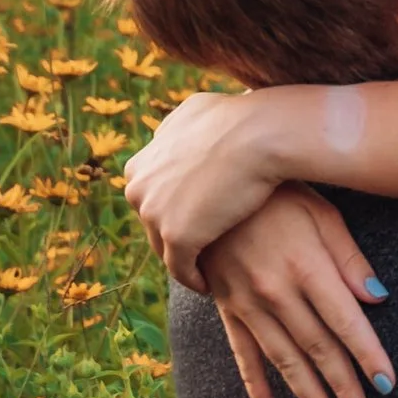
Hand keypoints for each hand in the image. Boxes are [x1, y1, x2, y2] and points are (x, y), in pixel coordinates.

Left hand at [124, 88, 298, 282]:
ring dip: (184, 260)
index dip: (175, 211)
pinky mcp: (175, 235)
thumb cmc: (238, 119)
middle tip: (203, 249)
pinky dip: (194, 278)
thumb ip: (176, 132)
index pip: (152, 199)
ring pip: (165, 249)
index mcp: (140, 163)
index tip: (197, 221)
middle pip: (155, 226)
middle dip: (177, 236)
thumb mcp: (194, 113)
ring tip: (208, 269)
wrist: (259, 133)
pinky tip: (210, 283)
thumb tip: (172, 135)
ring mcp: (153, 212)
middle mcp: (138, 187)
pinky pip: (180, 268)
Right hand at [203, 187, 394, 397]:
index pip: (346, 322)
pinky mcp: (225, 304)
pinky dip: (254, 383)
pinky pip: (241, 351)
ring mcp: (246, 301)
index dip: (368, 356)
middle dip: (342, 387)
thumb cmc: (277, 191)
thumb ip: (349, 258)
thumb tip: (379, 299)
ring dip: (307, 395)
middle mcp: (275, 290)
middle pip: (317, 348)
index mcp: (306, 266)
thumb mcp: (321, 211)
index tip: (387, 385)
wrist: (210, 181)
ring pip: (283, 358)